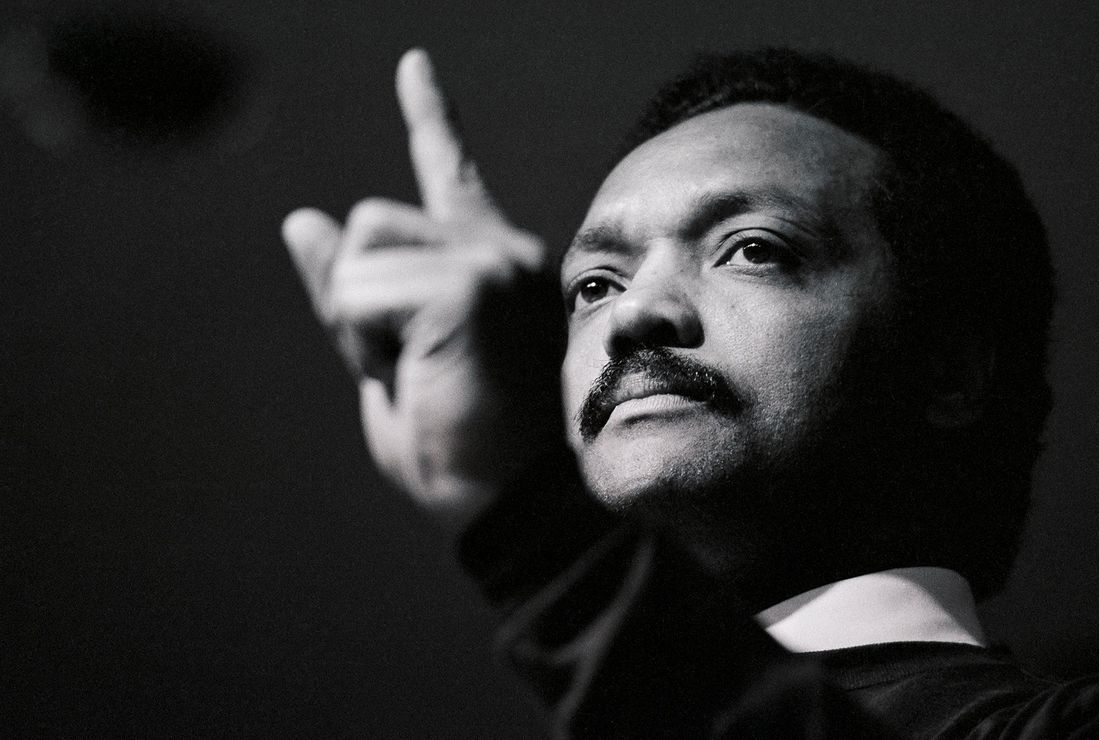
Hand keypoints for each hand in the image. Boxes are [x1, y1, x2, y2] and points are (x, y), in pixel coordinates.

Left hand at [281, 49, 564, 526]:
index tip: (412, 66)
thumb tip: (300, 218)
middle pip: (368, 223)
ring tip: (429, 374)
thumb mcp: (390, 365)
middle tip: (417, 370)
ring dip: (364, 324)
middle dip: (360, 299)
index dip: (430, 117)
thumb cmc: (463, 451)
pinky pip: (360, 292)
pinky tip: (430, 375)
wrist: (512, 508)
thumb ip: (350, 292)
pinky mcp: (473, 283)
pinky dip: (367, 343)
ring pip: (359, 250)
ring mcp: (492, 260)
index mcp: (486, 267)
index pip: (450, 174)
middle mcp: (499, 250)